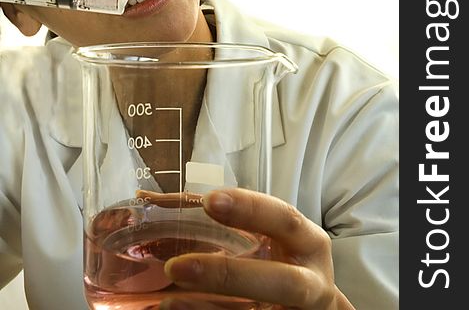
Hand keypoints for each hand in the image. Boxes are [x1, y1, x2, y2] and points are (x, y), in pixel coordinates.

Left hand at [161, 188, 354, 308]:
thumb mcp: (269, 235)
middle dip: (228, 275)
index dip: (251, 209)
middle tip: (177, 267)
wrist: (311, 306)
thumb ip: (228, 220)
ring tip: (168, 300)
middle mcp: (310, 282)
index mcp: (307, 241)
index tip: (210, 201)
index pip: (284, 218)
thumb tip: (150, 198)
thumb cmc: (282, 258)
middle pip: (281, 282)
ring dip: (209, 308)